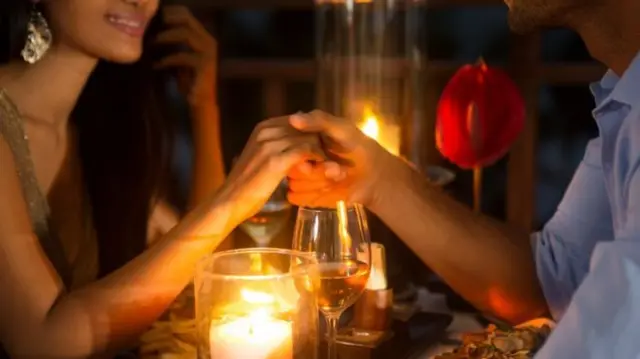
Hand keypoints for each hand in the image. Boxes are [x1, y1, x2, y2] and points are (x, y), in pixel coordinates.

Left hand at [154, 5, 216, 106]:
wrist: (200, 102)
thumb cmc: (187, 80)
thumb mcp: (178, 57)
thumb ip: (171, 43)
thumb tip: (150, 31)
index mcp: (202, 36)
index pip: (186, 14)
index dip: (169, 12)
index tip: (151, 17)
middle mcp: (208, 40)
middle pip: (187, 19)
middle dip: (167, 20)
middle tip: (150, 27)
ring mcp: (208, 52)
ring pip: (186, 34)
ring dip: (166, 37)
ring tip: (151, 43)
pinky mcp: (204, 64)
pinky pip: (183, 56)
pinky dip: (167, 59)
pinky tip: (156, 65)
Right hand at [217, 116, 326, 223]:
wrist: (229, 201)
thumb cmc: (246, 184)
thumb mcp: (260, 157)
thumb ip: (277, 145)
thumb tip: (297, 138)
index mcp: (263, 127)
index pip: (299, 121)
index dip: (312, 135)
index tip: (319, 150)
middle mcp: (266, 131)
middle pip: (306, 128)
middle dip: (319, 142)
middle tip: (326, 160)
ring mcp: (270, 144)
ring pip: (309, 138)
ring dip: (321, 152)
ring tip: (325, 167)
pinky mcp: (276, 160)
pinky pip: (306, 151)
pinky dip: (317, 160)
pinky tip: (317, 171)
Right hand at [287, 110, 404, 207]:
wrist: (375, 176)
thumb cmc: (360, 148)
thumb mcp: (343, 128)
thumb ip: (319, 121)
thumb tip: (293, 119)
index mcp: (303, 140)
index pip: (287, 145)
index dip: (303, 152)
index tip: (321, 154)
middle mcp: (298, 159)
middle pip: (291, 166)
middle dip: (314, 170)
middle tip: (335, 168)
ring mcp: (302, 178)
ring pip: (294, 182)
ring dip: (317, 182)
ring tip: (337, 177)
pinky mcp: (306, 196)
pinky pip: (296, 196)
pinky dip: (312, 195)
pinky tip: (329, 190)